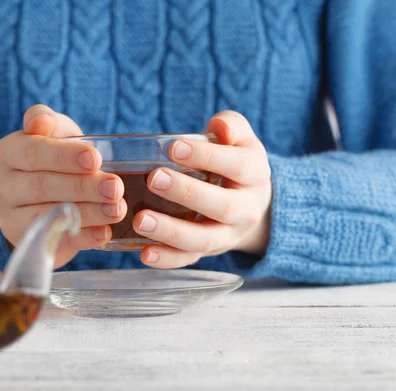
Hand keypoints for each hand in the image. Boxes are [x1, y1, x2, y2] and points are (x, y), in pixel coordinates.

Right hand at [0, 105, 125, 267]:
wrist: (51, 197)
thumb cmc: (58, 157)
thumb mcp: (57, 133)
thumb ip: (51, 123)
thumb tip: (39, 123)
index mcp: (8, 153)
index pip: (32, 152)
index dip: (63, 156)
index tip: (95, 158)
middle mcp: (3, 187)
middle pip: (42, 186)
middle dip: (82, 187)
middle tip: (115, 188)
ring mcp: (11, 219)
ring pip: (47, 216)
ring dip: (87, 213)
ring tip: (116, 210)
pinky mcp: (28, 243)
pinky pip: (55, 241)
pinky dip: (83, 238)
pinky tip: (105, 232)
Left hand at [133, 111, 271, 268]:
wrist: (252, 204)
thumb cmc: (235, 162)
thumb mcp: (240, 139)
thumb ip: (231, 125)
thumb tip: (220, 128)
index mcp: (255, 174)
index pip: (237, 165)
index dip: (207, 156)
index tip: (173, 147)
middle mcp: (246, 209)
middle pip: (222, 206)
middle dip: (186, 193)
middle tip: (154, 179)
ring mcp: (228, 235)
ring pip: (204, 239)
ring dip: (171, 232)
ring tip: (140, 220)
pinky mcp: (208, 251)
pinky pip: (189, 260)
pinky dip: (167, 260)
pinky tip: (144, 253)